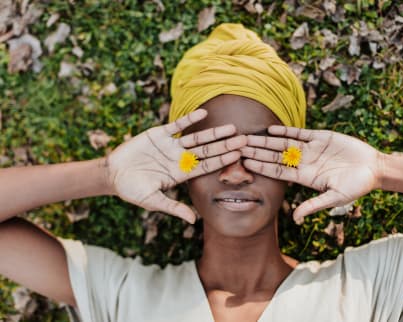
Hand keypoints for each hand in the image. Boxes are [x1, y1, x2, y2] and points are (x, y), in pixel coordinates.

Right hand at [106, 109, 245, 223]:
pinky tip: (204, 113)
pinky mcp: (160, 134)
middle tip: (245, 140)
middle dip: (225, 146)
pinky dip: (190, 119)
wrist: (113, 174)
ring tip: (231, 128)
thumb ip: (173, 207)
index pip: (207, 166)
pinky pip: (178, 126)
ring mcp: (172, 146)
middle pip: (208, 151)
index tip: (239, 156)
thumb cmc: (132, 190)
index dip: (223, 161)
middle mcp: (181, 159)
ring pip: (197, 138)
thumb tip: (194, 220)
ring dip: (214, 133)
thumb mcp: (153, 201)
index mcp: (182, 174)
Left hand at [241, 125, 382, 223]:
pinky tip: (271, 129)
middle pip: (275, 156)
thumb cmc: (356, 186)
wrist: (374, 169)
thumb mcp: (335, 198)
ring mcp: (311, 150)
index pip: (277, 171)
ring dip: (266, 140)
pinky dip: (286, 131)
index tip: (244, 163)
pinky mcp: (321, 138)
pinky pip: (300, 133)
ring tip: (248, 136)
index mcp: (304, 177)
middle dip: (257, 151)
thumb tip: (295, 218)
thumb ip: (314, 205)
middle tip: (238, 147)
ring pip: (283, 144)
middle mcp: (304, 163)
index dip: (261, 167)